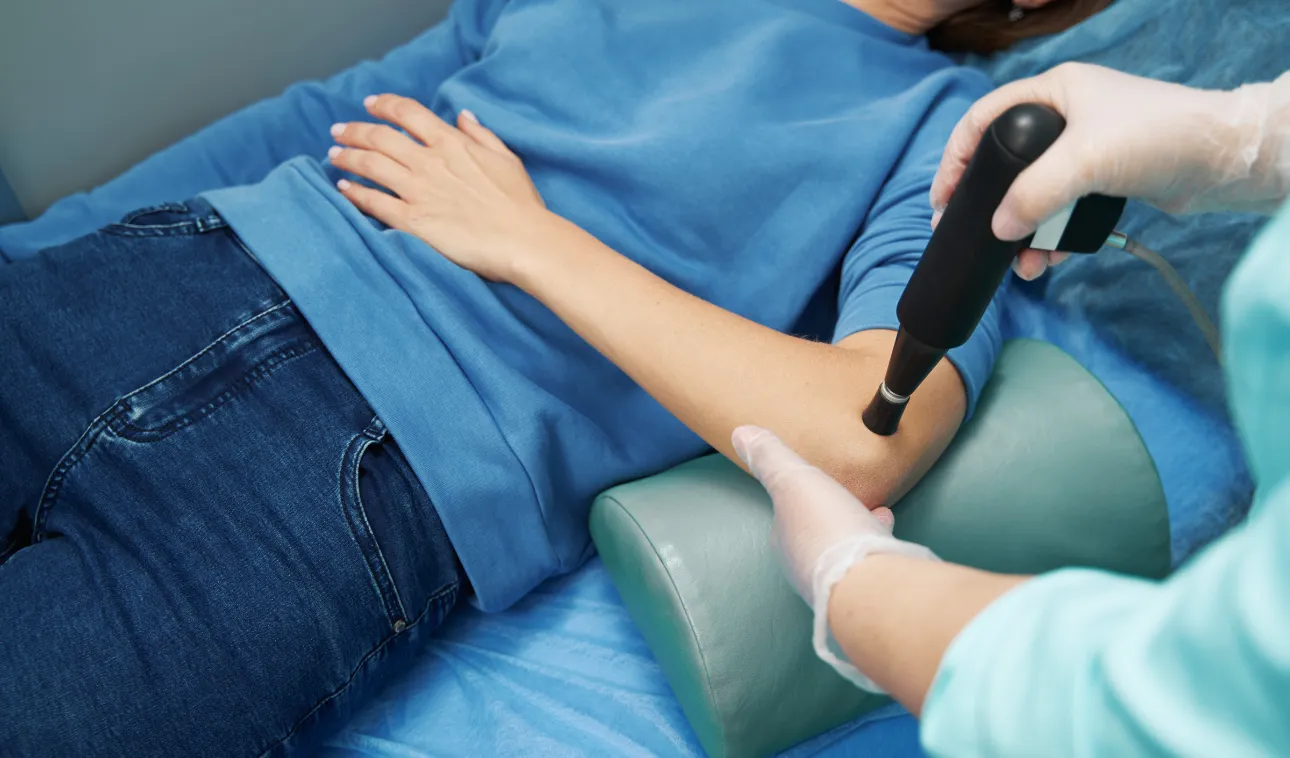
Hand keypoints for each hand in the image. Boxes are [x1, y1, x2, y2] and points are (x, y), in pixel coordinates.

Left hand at [329, 94, 549, 282]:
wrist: (521, 240)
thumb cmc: (520, 204)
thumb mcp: (506, 158)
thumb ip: (481, 135)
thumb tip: (462, 116)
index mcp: (452, 143)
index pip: (408, 113)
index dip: (384, 105)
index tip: (369, 103)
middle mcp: (429, 162)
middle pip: (380, 137)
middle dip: (354, 130)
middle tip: (338, 131)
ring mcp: (418, 191)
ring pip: (370, 165)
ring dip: (347, 157)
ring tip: (333, 155)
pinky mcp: (413, 221)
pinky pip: (374, 202)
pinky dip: (355, 192)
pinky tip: (344, 187)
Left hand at [731, 426, 936, 603]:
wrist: (868, 585)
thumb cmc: (827, 530)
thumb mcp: (794, 481)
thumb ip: (771, 458)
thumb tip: (739, 434)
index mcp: (786, 543)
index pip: (786, 517)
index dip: (798, 498)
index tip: (810, 485)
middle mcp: (807, 568)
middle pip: (818, 535)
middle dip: (829, 517)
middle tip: (843, 500)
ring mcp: (839, 582)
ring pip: (845, 551)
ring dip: (856, 530)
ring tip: (874, 513)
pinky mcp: (871, 589)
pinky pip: (872, 561)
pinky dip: (878, 543)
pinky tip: (889, 533)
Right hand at [931, 64, 1289, 280]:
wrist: (1225, 161)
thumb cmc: (1156, 138)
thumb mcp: (1084, 161)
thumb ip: (1033, 194)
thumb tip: (997, 229)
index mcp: (1053, 91)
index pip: (983, 121)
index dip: (955, 160)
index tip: (941, 201)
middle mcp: (1065, 118)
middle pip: (1005, 165)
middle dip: (990, 208)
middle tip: (971, 237)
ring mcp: (1085, 151)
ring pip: (1034, 195)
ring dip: (1024, 233)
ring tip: (1020, 264)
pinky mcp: (1103, 180)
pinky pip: (1061, 211)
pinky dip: (1052, 237)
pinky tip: (1048, 260)